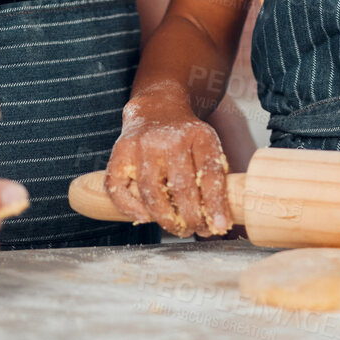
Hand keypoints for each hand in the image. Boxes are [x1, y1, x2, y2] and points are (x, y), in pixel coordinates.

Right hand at [106, 101, 231, 237]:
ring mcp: (142, 144)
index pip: (209, 174)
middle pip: (180, 186)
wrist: (157, 108)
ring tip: (177, 229)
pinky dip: (129, 208)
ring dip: (164, 219)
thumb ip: (213, 176)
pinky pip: (118, 187)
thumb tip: (219, 221)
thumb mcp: (207, 145)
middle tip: (196, 230)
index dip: (216, 204)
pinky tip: (145, 217)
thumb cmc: (185, 138)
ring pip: (151, 191)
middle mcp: (169, 138)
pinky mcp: (120, 150)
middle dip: (190, 217)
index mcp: (198, 135)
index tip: (221, 225)